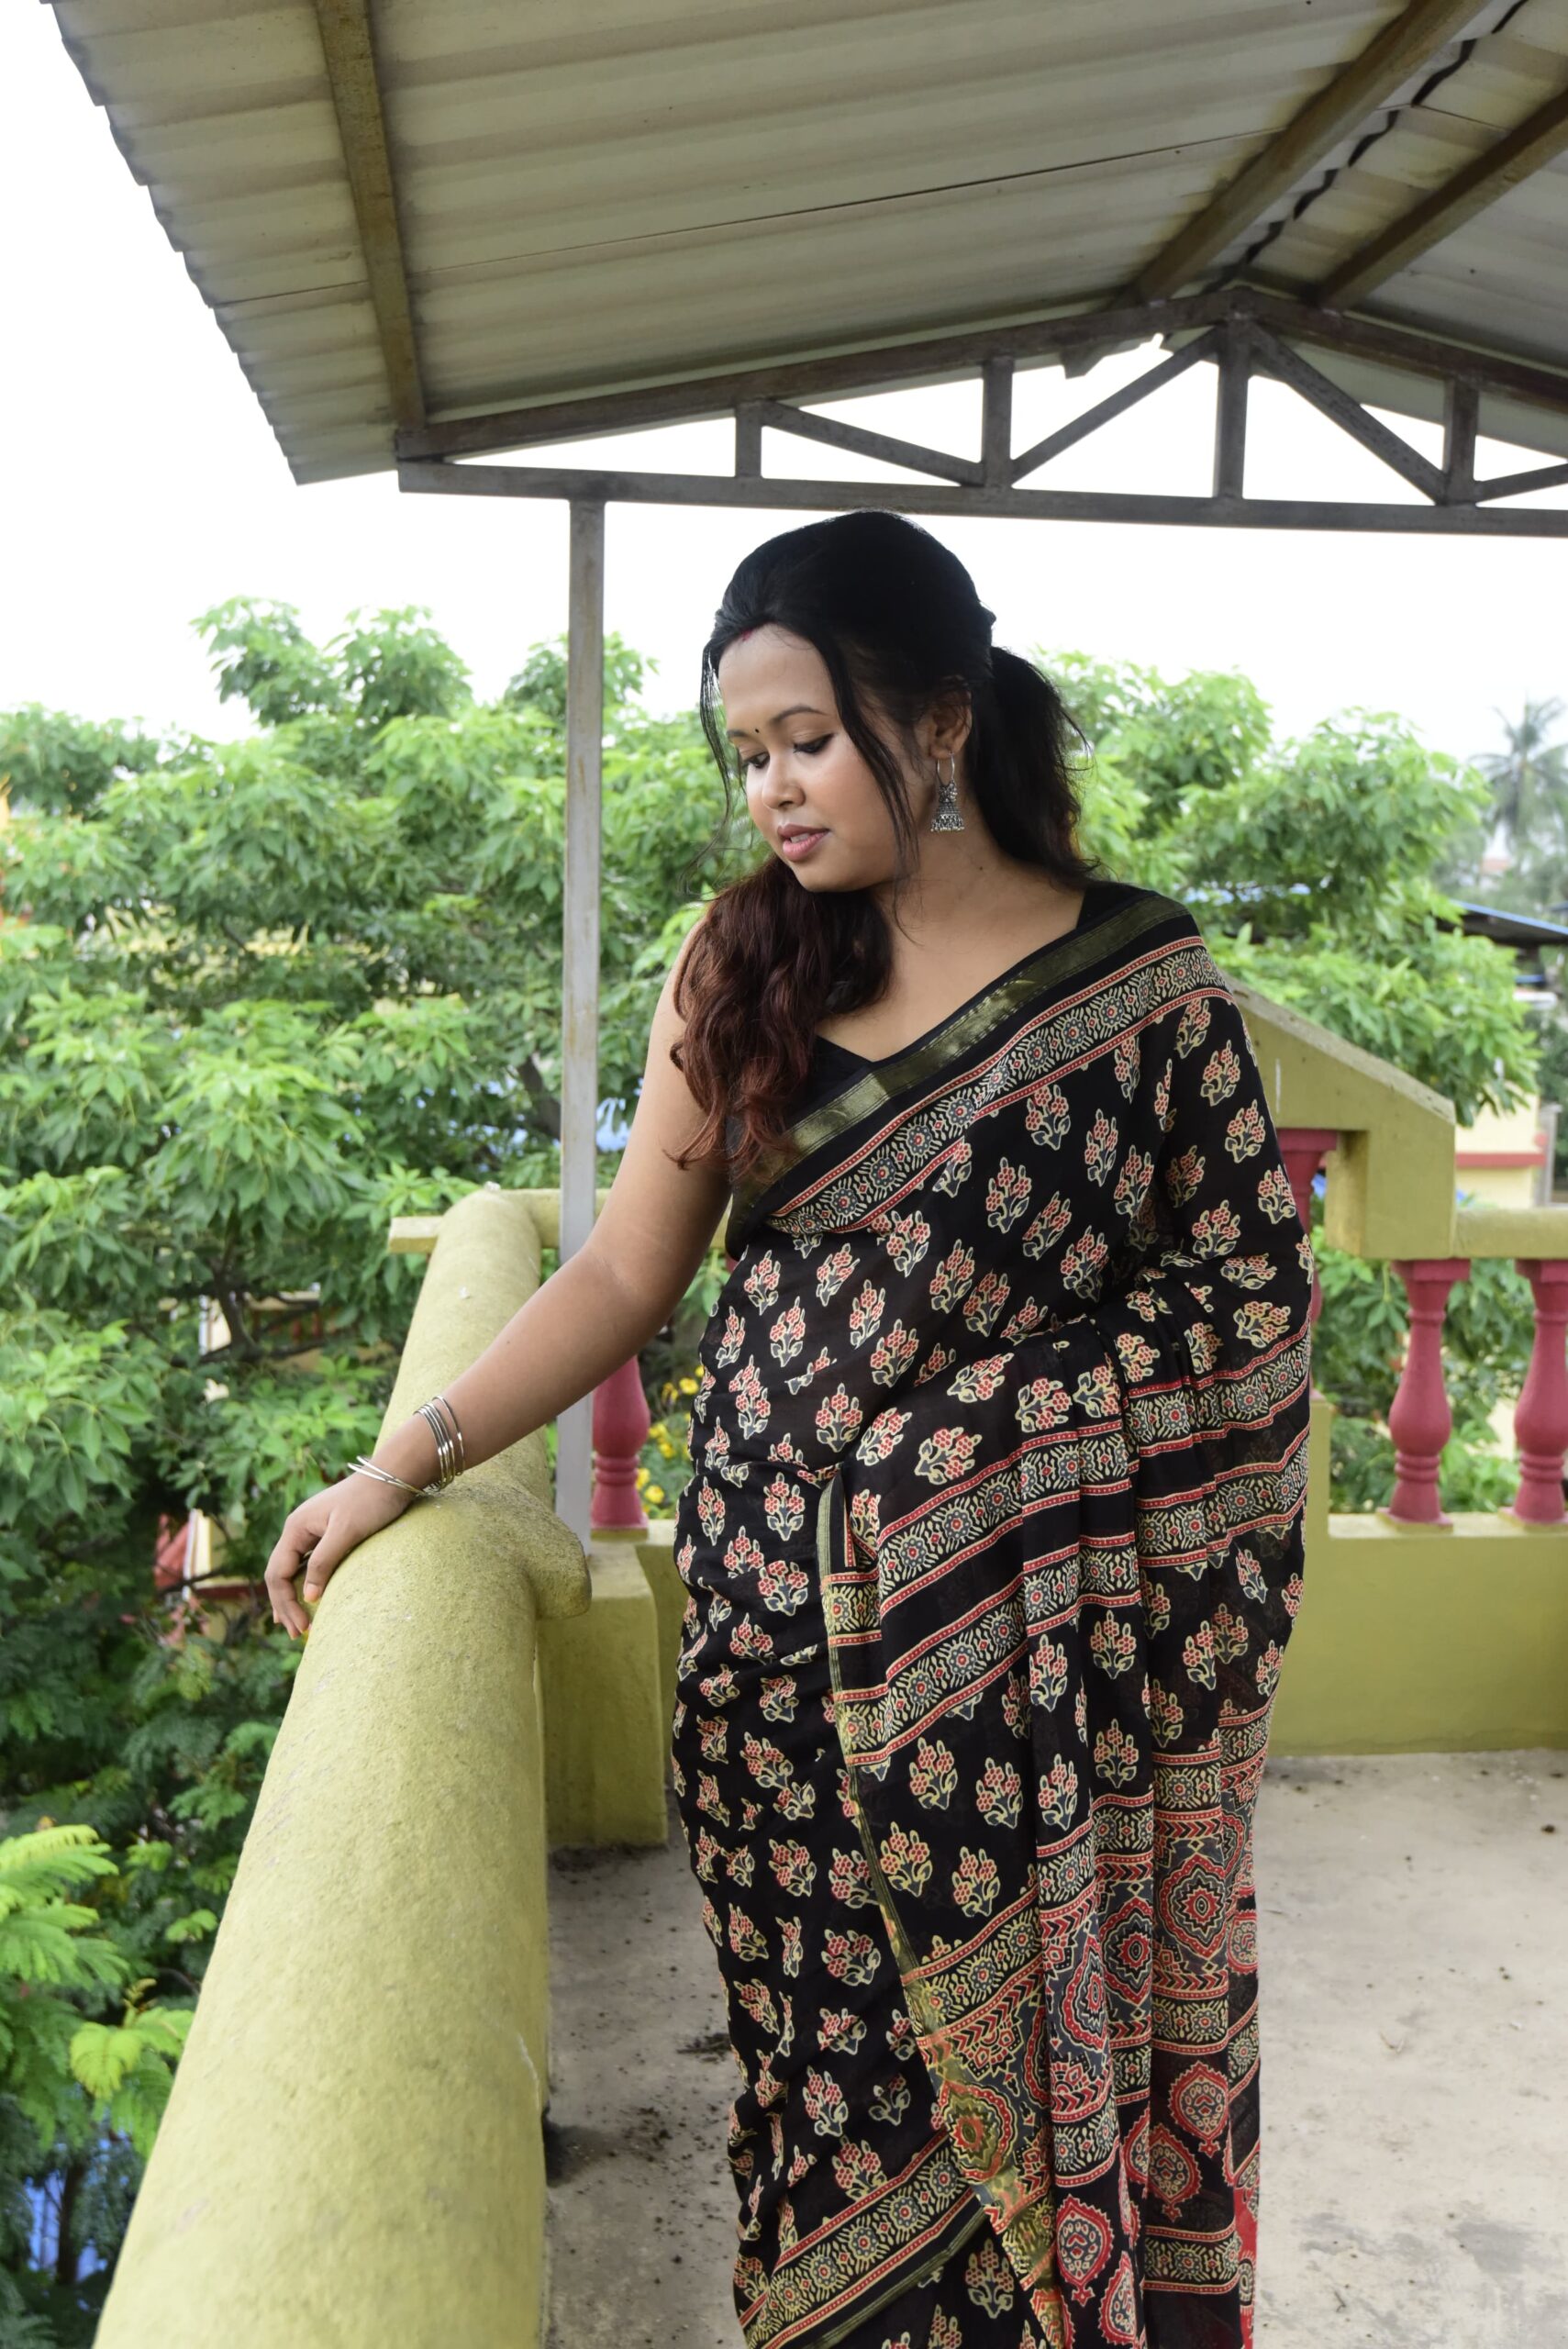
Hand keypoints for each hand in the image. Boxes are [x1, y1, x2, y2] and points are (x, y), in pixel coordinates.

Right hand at [264, 1470, 411, 1639]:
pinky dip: (304, 1585)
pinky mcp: (326, 1534)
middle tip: (298, 1634)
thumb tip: (308, 1597)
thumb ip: (324, 1562)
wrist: (392, 1476)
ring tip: (294, 1624)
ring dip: (291, 1598)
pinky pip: (306, 1565)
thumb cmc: (370, 1501)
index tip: (302, 1625)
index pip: (277, 1574)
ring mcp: (310, 1532)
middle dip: (285, 1605)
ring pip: (290, 1571)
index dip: (286, 1603)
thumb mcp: (346, 1532)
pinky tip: (308, 1598)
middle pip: (278, 1574)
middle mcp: (297, 1530)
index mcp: (295, 1528)